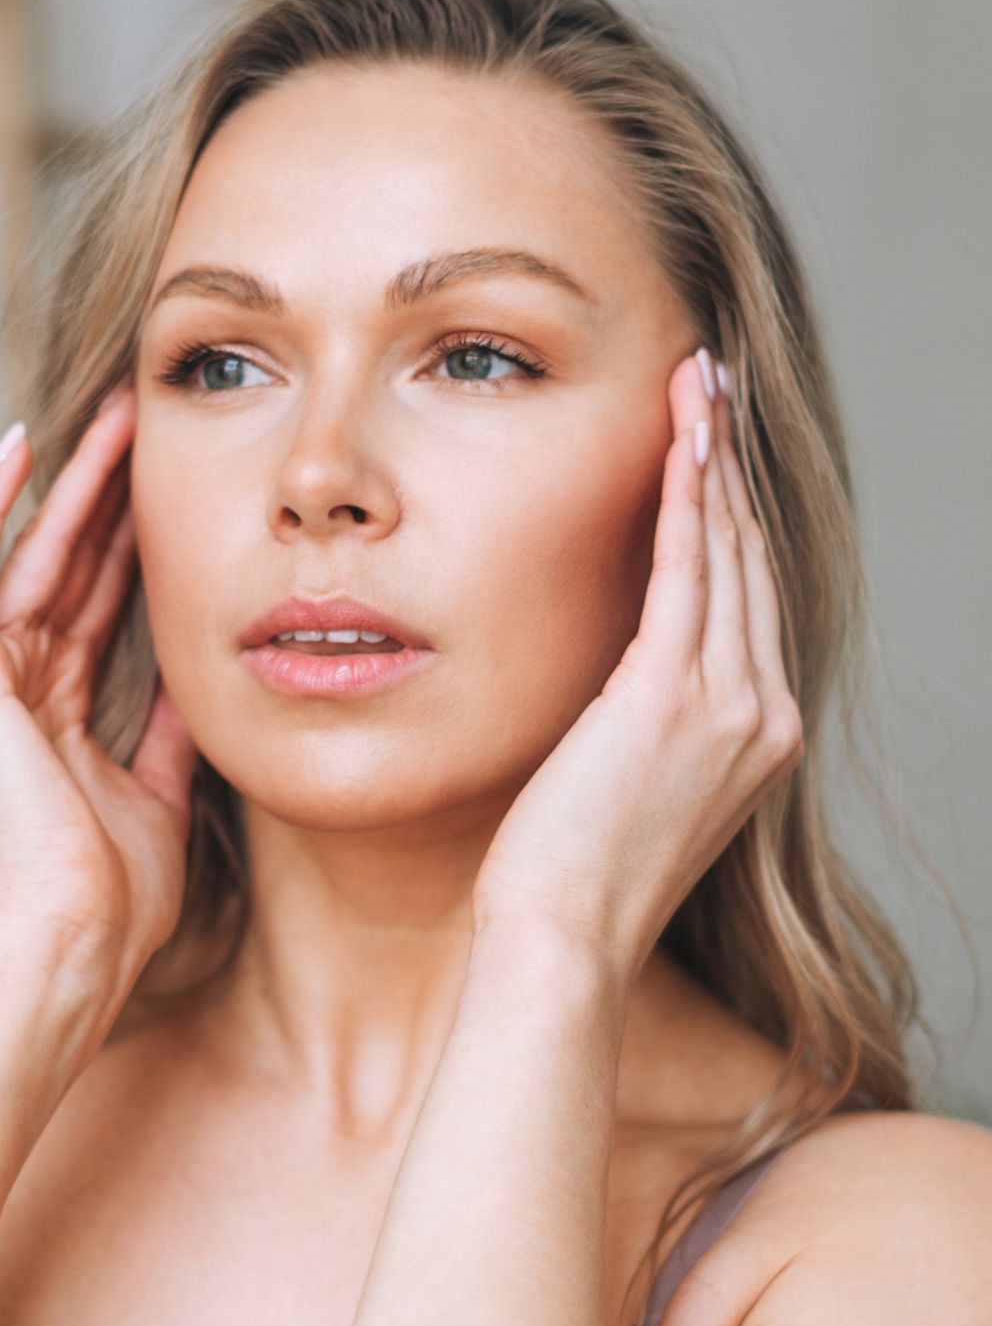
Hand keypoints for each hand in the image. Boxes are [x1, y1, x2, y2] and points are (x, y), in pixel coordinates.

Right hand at [0, 383, 198, 1016]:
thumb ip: (171, 732)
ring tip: (110, 419)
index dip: (132, 541)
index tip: (173, 487)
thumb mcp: (161, 793)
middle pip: (69, 566)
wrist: (77, 939)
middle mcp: (19, 686)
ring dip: (68, 484)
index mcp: (60, 712)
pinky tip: (20, 453)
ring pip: (29, 554)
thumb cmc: (115, 893)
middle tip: (144, 425)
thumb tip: (198, 683)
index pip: (100, 602)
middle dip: (107, 495)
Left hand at [471, 348, 803, 991]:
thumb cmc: (572, 873)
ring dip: (715, 462)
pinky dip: (687, 501)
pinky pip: (689, 574)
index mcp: (756, 738)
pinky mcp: (673, 698)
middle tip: (712, 388)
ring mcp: (729, 707)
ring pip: (729, 555)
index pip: (748, 602)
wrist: (562, 938)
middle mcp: (762, 715)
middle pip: (751, 563)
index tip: (712, 450)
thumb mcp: (630, 787)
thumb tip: (617, 675)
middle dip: (732, 470)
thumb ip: (646, 721)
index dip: (733, 518)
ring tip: (699, 387)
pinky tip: (680, 442)